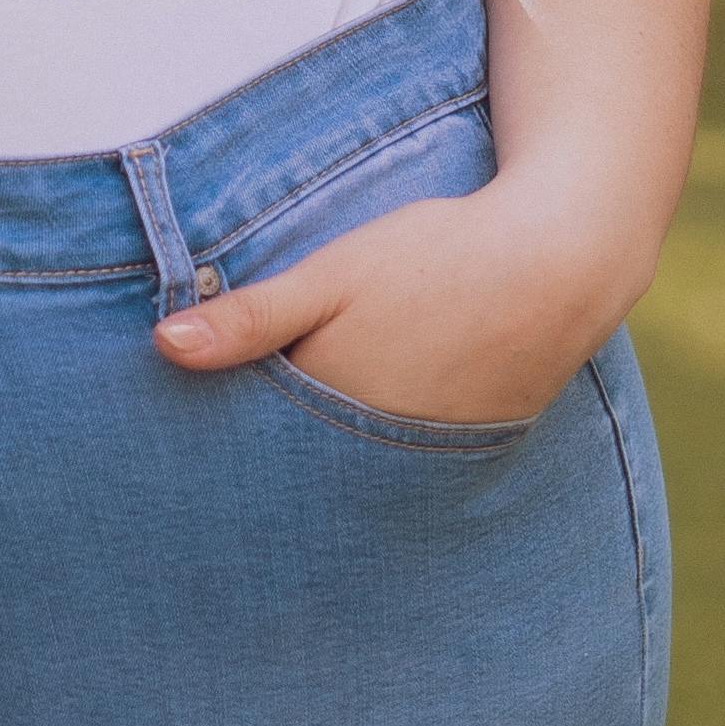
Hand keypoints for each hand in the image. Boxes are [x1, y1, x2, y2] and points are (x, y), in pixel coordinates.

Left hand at [153, 185, 606, 426]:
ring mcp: (434, 457)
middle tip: (231, 453)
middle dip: (275, 461)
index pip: (262, 448)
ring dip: (333, 458)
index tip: (186, 443)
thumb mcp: (333, 275)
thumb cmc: (436, 257)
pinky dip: (388, 449)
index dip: (228, 439)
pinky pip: (412, 461)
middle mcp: (383, 456)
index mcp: (337, 411)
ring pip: (361, 468)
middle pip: (310, 467)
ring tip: (302, 439)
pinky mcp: (476, 445)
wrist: (560, 259)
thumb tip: (163, 346)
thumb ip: (251, 318)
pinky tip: (378, 422)